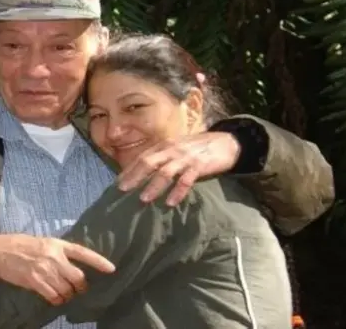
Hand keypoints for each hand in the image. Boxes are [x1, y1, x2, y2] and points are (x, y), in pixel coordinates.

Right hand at [0, 233, 114, 305]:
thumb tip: (71, 265)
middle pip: (78, 278)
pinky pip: (54, 297)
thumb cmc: (20, 244)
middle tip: (78, 290)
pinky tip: (54, 298)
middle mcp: (54, 257)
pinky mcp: (35, 282)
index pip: (83, 253)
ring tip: (63, 294)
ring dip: (68, 295)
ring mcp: (45, 271)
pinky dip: (57, 300)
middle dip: (81, 287)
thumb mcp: (42, 242)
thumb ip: (57, 252)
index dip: (99, 261)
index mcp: (57, 244)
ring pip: (67, 290)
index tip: (112, 269)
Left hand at [118, 131, 240, 205]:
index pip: (142, 157)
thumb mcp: (177, 148)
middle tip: (122, 190)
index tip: (117, 182)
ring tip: (143, 199)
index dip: (129, 169)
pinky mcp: (199, 166)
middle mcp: (172, 149)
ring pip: (165, 172)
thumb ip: (163, 156)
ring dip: (153, 186)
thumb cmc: (198, 147)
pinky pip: (186, 180)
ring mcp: (185, 157)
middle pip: (148, 162)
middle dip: (134, 176)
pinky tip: (170, 202)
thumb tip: (145, 171)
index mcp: (164, 145)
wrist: (227, 142)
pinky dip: (177, 192)